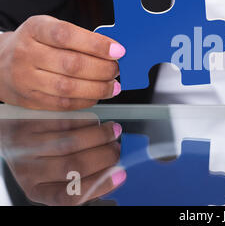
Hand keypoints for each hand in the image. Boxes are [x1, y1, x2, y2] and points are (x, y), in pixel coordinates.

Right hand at [0, 15, 124, 110]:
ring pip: (68, 87)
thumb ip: (78, 36)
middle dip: (102, 69)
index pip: (67, 35)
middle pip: (71, 64)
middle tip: (117, 69)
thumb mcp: (49, 28)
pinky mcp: (30, 99)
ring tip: (113, 86)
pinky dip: (86, 101)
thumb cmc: (34, 43)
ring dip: (98, 88)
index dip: (96, 44)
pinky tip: (97, 95)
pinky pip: (63, 104)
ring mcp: (26, 79)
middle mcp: (27, 53)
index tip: (118, 51)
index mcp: (35, 29)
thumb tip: (113, 50)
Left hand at [0, 116, 124, 204]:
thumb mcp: (53, 175)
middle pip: (74, 166)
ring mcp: (27, 146)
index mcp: (38, 190)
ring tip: (113, 132)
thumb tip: (116, 170)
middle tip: (118, 150)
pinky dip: (88, 121)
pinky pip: (66, 121)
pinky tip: (96, 122)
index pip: (69, 196)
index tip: (121, 175)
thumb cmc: (38, 156)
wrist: (9, 131)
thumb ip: (80, 177)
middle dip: (105, 156)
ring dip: (101, 136)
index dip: (99, 186)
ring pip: (72, 142)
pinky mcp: (30, 123)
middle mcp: (29, 170)